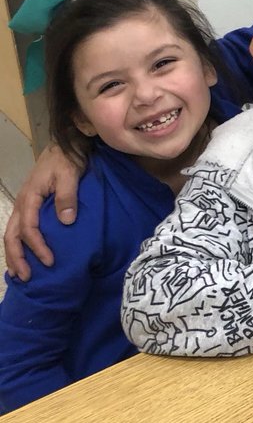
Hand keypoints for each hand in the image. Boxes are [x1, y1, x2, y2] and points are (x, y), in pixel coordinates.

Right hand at [5, 143, 81, 280]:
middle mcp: (22, 203)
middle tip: (26, 277)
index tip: (49, 261)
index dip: (37, 246)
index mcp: (29, 197)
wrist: (66, 144)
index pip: (28, 228)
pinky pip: (20, 228)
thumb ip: (67, 197)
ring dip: (15, 254)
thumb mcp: (69, 175)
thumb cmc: (68, 158)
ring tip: (20, 274)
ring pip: (12, 234)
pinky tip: (24, 255)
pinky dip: (19, 244)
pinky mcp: (31, 205)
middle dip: (17, 257)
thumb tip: (65, 222)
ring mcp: (25, 204)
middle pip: (12, 235)